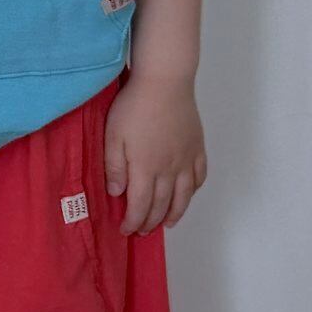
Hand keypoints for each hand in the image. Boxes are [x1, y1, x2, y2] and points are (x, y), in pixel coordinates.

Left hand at [104, 73, 206, 234]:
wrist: (165, 81)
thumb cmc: (134, 105)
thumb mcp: (113, 135)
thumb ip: (115, 167)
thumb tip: (117, 193)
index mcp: (145, 168)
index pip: (140, 206)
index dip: (133, 222)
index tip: (125, 230)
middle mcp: (169, 169)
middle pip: (162, 205)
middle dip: (150, 222)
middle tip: (142, 231)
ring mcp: (186, 159)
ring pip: (183, 196)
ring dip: (175, 214)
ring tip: (167, 224)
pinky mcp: (197, 147)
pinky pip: (199, 176)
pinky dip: (193, 191)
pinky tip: (187, 195)